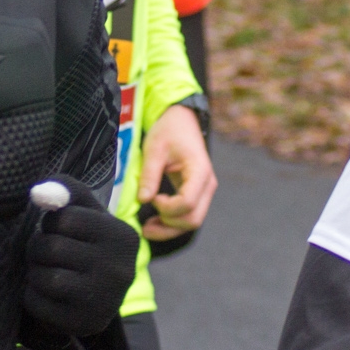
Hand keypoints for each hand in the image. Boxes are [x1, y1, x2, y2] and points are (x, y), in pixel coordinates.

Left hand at [23, 176, 139, 337]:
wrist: (100, 294)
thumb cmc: (87, 242)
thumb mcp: (86, 211)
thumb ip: (66, 190)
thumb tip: (38, 191)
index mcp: (123, 236)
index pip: (65, 218)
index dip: (51, 221)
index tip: (58, 228)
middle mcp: (120, 270)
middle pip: (52, 248)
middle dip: (37, 246)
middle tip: (43, 251)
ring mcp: (104, 301)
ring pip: (45, 278)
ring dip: (34, 271)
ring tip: (43, 269)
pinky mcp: (85, 323)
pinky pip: (38, 304)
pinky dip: (31, 295)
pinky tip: (43, 292)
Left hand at [137, 103, 216, 240]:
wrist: (181, 120)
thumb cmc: (169, 130)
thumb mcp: (154, 148)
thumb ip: (150, 175)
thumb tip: (143, 200)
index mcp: (200, 171)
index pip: (187, 203)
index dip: (167, 207)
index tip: (151, 197)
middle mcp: (207, 185)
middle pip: (193, 219)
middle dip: (168, 226)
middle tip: (144, 226)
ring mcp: (204, 191)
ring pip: (192, 222)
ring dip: (170, 229)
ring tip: (146, 229)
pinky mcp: (197, 194)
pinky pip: (188, 215)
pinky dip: (173, 223)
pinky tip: (155, 222)